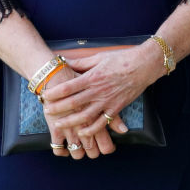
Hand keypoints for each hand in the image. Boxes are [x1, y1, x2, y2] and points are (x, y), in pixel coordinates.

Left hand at [43, 46, 160, 158]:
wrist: (145, 65)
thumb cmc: (122, 58)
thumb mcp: (100, 57)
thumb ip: (81, 62)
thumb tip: (64, 61)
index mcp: (93, 76)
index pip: (68, 87)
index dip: (54, 92)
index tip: (45, 95)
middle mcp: (99, 90)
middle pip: (73, 103)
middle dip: (57, 108)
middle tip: (46, 110)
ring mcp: (108, 101)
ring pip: (85, 116)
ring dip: (70, 122)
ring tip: (59, 124)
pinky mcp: (116, 108)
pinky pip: (102, 123)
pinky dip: (91, 130)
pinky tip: (82, 133)